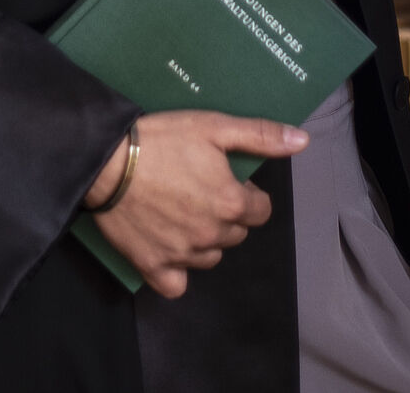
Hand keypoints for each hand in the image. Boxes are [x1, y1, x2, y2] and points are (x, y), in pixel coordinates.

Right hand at [83, 110, 308, 297]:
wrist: (107, 161)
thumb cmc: (163, 140)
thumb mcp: (214, 126)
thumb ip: (260, 136)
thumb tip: (302, 141)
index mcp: (231, 203)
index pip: (260, 211)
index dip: (247, 194)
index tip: (228, 180)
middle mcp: (212, 235)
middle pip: (235, 233)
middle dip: (227, 215)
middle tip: (201, 190)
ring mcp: (183, 256)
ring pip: (210, 256)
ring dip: (205, 239)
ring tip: (183, 211)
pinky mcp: (155, 268)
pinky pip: (178, 284)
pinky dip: (178, 270)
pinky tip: (170, 246)